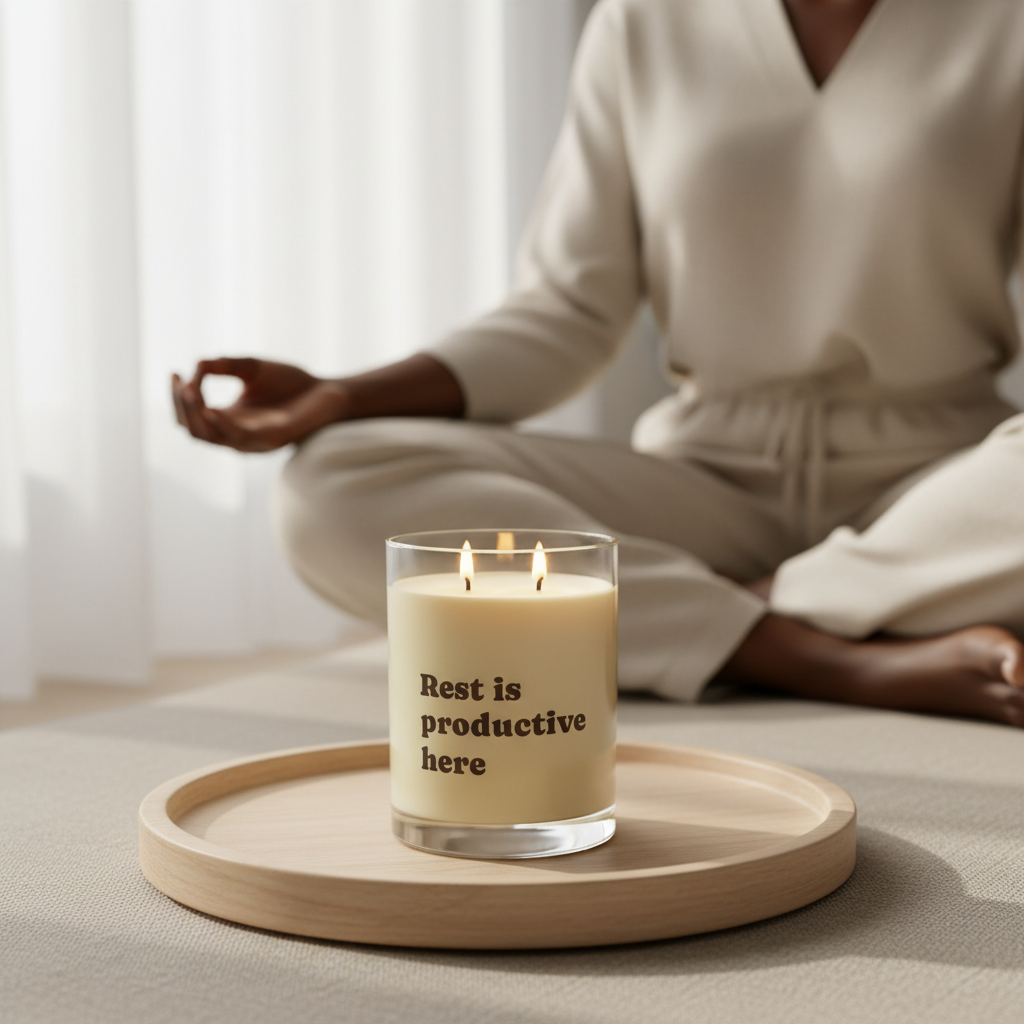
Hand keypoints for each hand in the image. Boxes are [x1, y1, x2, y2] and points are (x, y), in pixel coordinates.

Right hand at [171, 358, 348, 451]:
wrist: (328, 391)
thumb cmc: (291, 382)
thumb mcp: (251, 367)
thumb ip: (224, 366)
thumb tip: (196, 364)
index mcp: (229, 419)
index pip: (191, 415)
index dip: (178, 396)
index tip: (175, 373)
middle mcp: (236, 434)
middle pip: (194, 428)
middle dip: (181, 406)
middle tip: (180, 383)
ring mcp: (252, 441)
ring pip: (209, 436)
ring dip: (195, 414)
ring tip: (190, 391)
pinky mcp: (271, 440)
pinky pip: (238, 439)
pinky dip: (221, 425)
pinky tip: (210, 408)